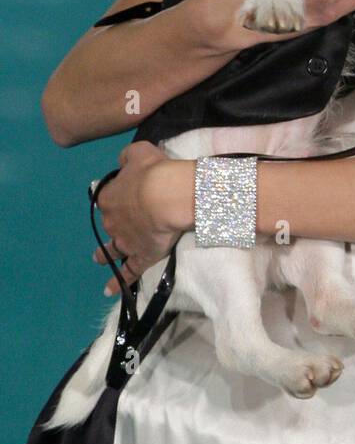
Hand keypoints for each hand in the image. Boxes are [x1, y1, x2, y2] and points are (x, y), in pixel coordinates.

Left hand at [92, 142, 190, 294]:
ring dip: (104, 255)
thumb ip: (127, 157)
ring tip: (97, 259)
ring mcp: (125, 242)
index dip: (116, 196)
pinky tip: (109, 290)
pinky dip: (118, 283)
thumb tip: (122, 162)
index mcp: (109, 197)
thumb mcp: (139, 152)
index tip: (125, 195)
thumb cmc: (155, 171)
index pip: (107, 197)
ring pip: (111, 250)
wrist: (167, 195)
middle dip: (112, 224)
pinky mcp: (141, 257)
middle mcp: (112, 221)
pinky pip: (128, 273)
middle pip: (109, 223)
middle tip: (116, 225)